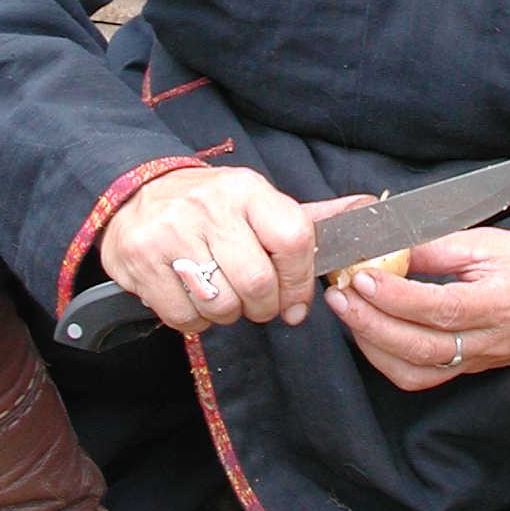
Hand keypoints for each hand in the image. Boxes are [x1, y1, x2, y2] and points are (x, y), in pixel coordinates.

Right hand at [98, 168, 368, 334]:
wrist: (138, 195)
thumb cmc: (212, 207)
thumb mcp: (260, 202)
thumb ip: (312, 217)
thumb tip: (371, 209)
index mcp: (247, 190)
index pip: (294, 239)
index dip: (300, 282)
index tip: (295, 302)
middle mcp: (209, 206)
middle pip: (257, 282)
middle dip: (264, 307)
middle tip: (257, 304)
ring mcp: (171, 232)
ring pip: (221, 304)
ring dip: (228, 314)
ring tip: (223, 296)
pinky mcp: (141, 260)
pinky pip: (183, 315)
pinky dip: (195, 320)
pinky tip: (194, 298)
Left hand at [323, 230, 509, 391]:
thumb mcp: (491, 242)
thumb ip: (438, 246)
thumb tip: (388, 245)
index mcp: (503, 302)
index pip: (442, 308)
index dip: (397, 296)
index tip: (363, 277)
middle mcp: (491, 341)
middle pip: (422, 347)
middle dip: (371, 323)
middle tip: (339, 296)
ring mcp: (479, 361)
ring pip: (417, 371)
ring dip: (373, 345)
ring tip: (347, 312)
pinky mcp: (469, 370)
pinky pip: (422, 377)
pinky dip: (388, 361)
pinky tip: (369, 334)